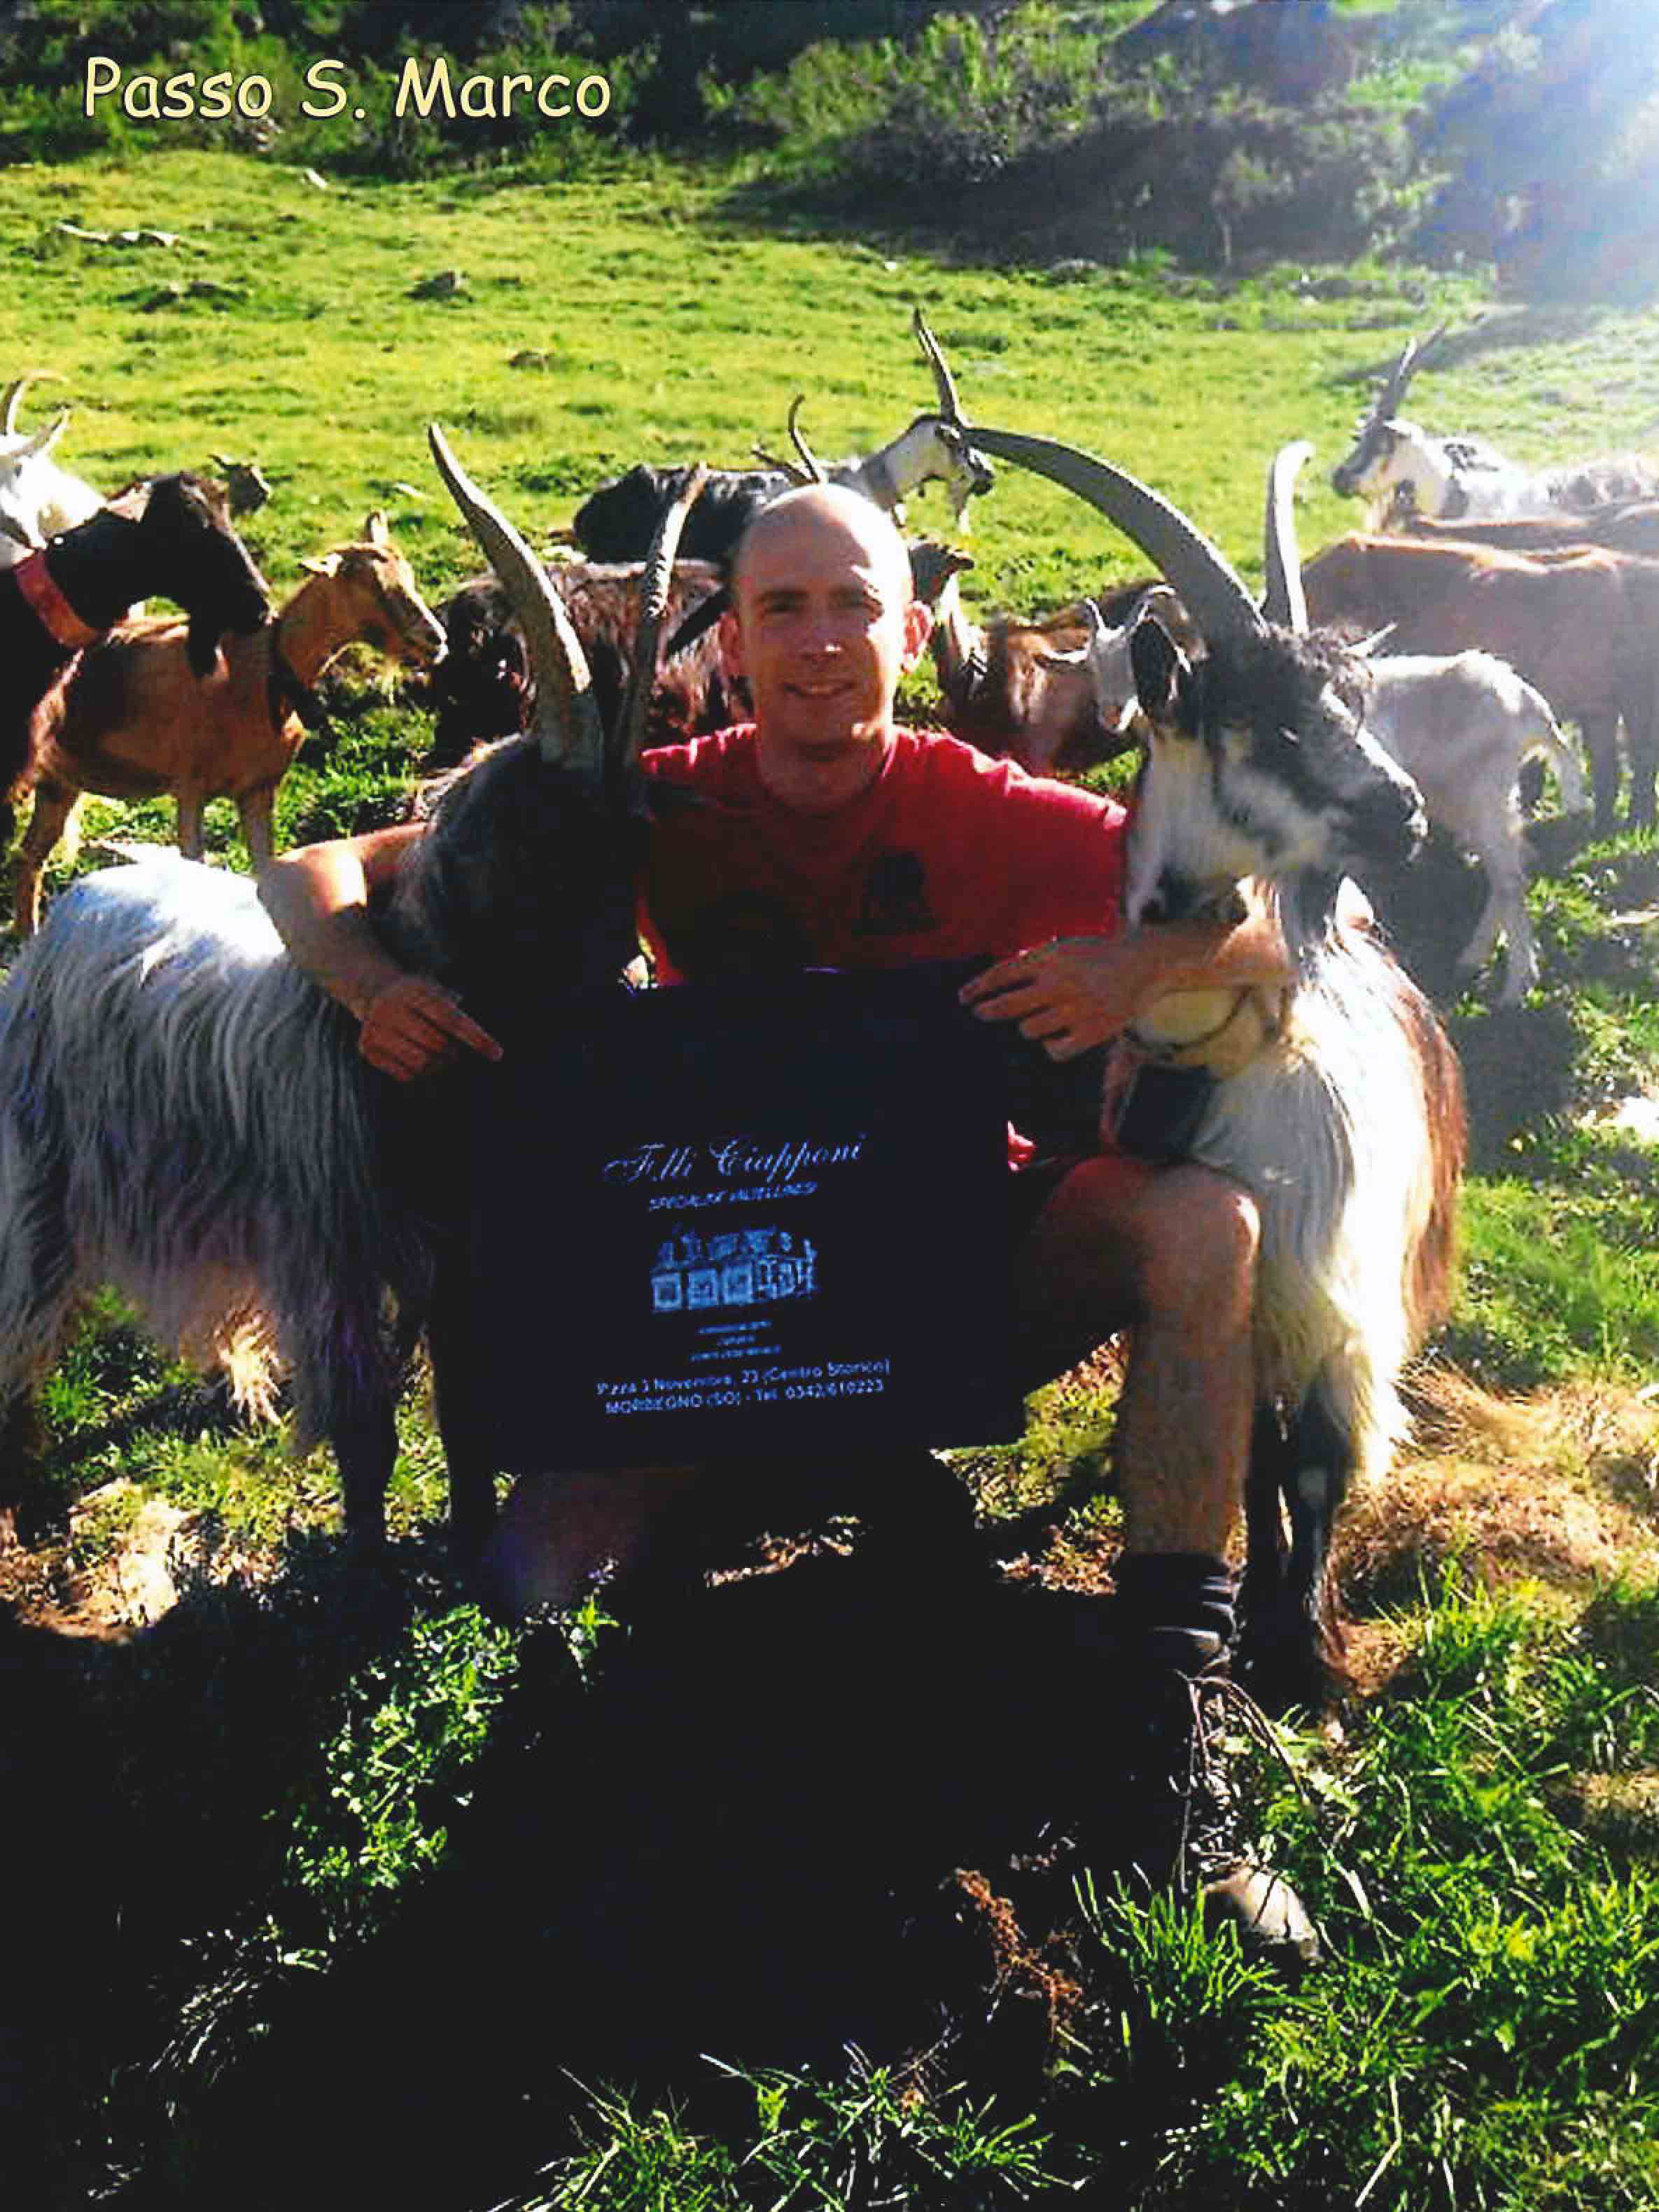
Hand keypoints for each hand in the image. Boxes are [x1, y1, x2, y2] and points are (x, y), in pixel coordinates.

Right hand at [358, 976, 501, 1081]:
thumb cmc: (418, 996)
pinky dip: (418, 1072)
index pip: (451, 1018)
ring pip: (421, 1063)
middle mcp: (391, 1009)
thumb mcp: (437, 990)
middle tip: (453, 1050)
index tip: (497, 1054)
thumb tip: (487, 1044)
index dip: (476, 1037)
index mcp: (414, 992)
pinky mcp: (367, 1050)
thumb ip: (457, 1011)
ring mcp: (376, 1030)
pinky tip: (415, 1057)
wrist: (373, 991)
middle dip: (452, 1052)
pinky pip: (405, 1075)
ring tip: (437, 1055)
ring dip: (437, 1065)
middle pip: (437, 1045)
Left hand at [960, 937, 1141, 1059]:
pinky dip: (1051, 1046)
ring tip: (1043, 1018)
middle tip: (979, 1012)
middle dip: (987, 1010)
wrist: (1145, 962)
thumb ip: (1033, 961)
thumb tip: (995, 980)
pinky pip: (1054, 1051)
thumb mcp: (1064, 947)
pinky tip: (1055, 1038)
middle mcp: (1060, 983)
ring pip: (1029, 1029)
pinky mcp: (1093, 1031)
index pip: (1003, 974)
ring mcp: (1077, 1008)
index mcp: (1050, 958)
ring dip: (1029, 1026)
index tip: (963, 998)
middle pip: (1007, 1005)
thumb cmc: (1099, 954)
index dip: (979, 987)